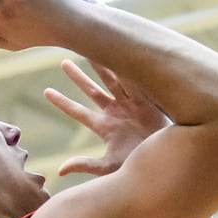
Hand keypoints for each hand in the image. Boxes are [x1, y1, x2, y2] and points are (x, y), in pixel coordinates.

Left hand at [44, 60, 168, 176]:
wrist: (171, 160)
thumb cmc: (141, 166)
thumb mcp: (110, 166)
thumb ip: (85, 165)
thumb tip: (59, 170)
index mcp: (105, 127)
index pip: (78, 112)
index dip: (62, 102)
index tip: (46, 92)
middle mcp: (116, 113)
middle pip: (93, 90)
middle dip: (78, 77)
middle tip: (63, 62)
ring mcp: (132, 105)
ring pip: (112, 79)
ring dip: (100, 64)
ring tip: (88, 47)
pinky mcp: (148, 99)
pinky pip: (133, 78)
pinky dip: (125, 66)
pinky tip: (117, 50)